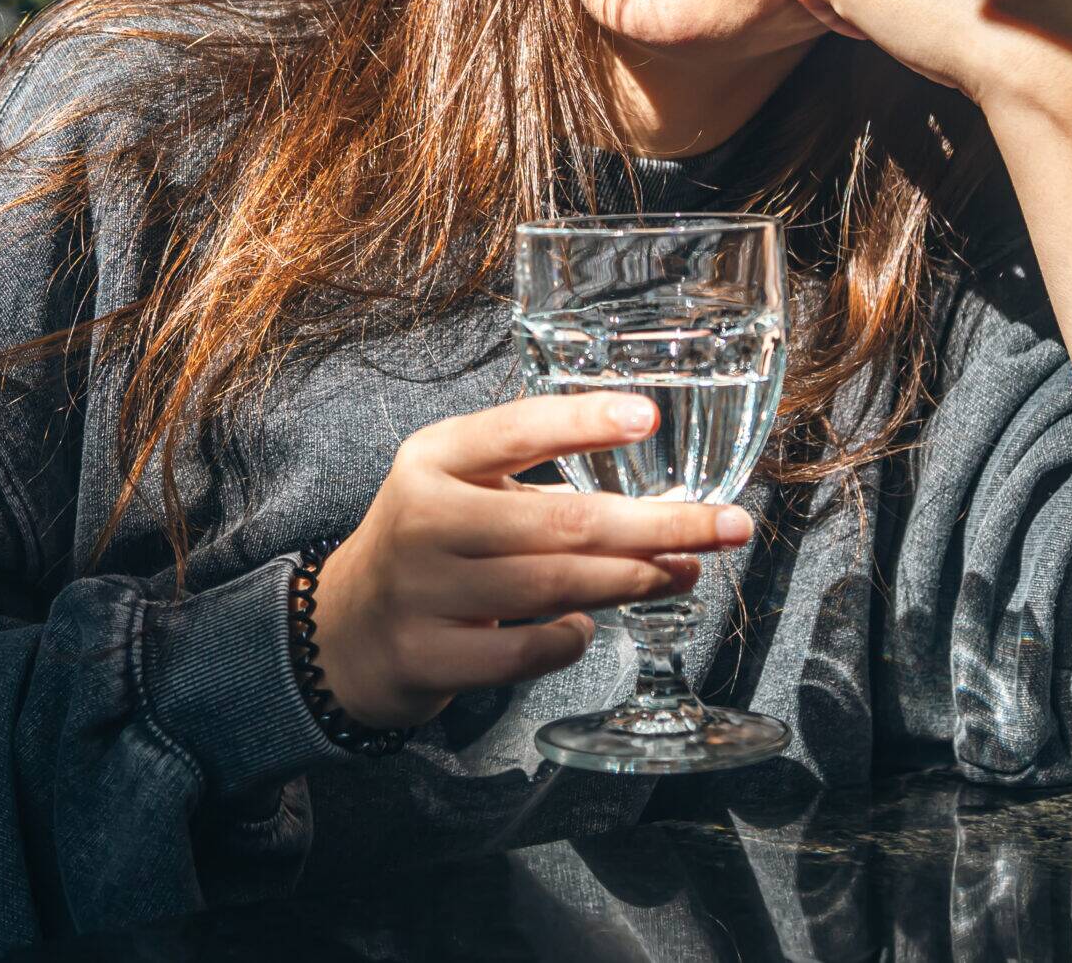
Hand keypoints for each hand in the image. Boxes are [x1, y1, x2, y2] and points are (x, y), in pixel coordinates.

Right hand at [313, 394, 756, 731]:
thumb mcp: (461, 486)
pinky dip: (572, 636)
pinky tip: (591, 623)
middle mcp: (425, 519)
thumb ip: (537, 480)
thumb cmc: (430, 544)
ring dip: (637, 579)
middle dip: (660, 523)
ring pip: (556, 586)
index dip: (585, 421)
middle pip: (564, 520)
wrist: (344, 628)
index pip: (517, 428)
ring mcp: (424, 591)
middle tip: (727, 524)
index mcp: (434, 459)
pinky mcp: (430, 655)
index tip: (650, 416)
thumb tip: (661, 501)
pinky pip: (527, 650)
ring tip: (685, 570)